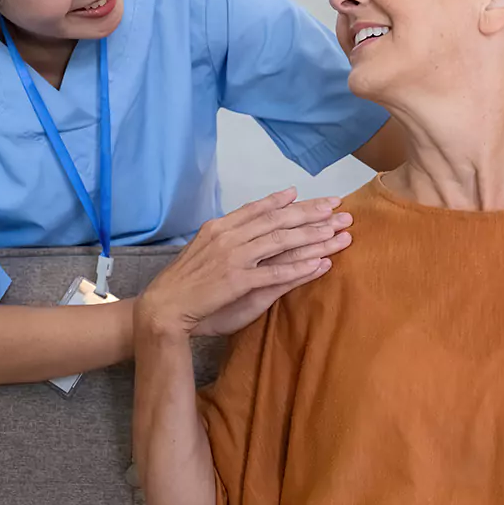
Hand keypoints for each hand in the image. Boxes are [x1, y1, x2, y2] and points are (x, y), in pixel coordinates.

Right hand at [136, 188, 352, 341]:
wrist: (163, 307)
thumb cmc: (184, 283)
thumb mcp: (205, 251)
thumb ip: (229, 238)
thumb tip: (249, 229)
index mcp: (220, 226)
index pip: (261, 208)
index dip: (290, 202)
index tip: (314, 197)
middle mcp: (229, 236)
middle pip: (278, 220)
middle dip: (312, 213)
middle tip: (339, 208)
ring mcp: (233, 257)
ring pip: (282, 242)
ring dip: (314, 236)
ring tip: (340, 232)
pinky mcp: (238, 281)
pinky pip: (275, 272)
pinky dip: (300, 267)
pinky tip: (321, 263)